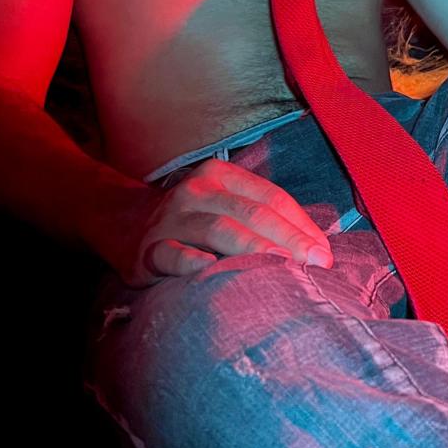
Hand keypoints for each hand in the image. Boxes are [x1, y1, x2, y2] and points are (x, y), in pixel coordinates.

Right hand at [104, 158, 334, 287]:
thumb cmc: (191, 219)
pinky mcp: (149, 249)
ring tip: (283, 269)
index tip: (326, 256)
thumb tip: (316, 248)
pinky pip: (174, 255)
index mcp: (222, 175)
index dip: (303, 226)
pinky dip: (195, 263)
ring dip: (255, 250)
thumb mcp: (223, 204)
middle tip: (316, 267)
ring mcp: (172, 218)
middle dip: (290, 240)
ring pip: (220, 230)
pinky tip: (214, 272)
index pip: (272, 198)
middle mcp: (198, 190)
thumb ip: (262, 218)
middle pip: (252, 213)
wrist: (121, 223)